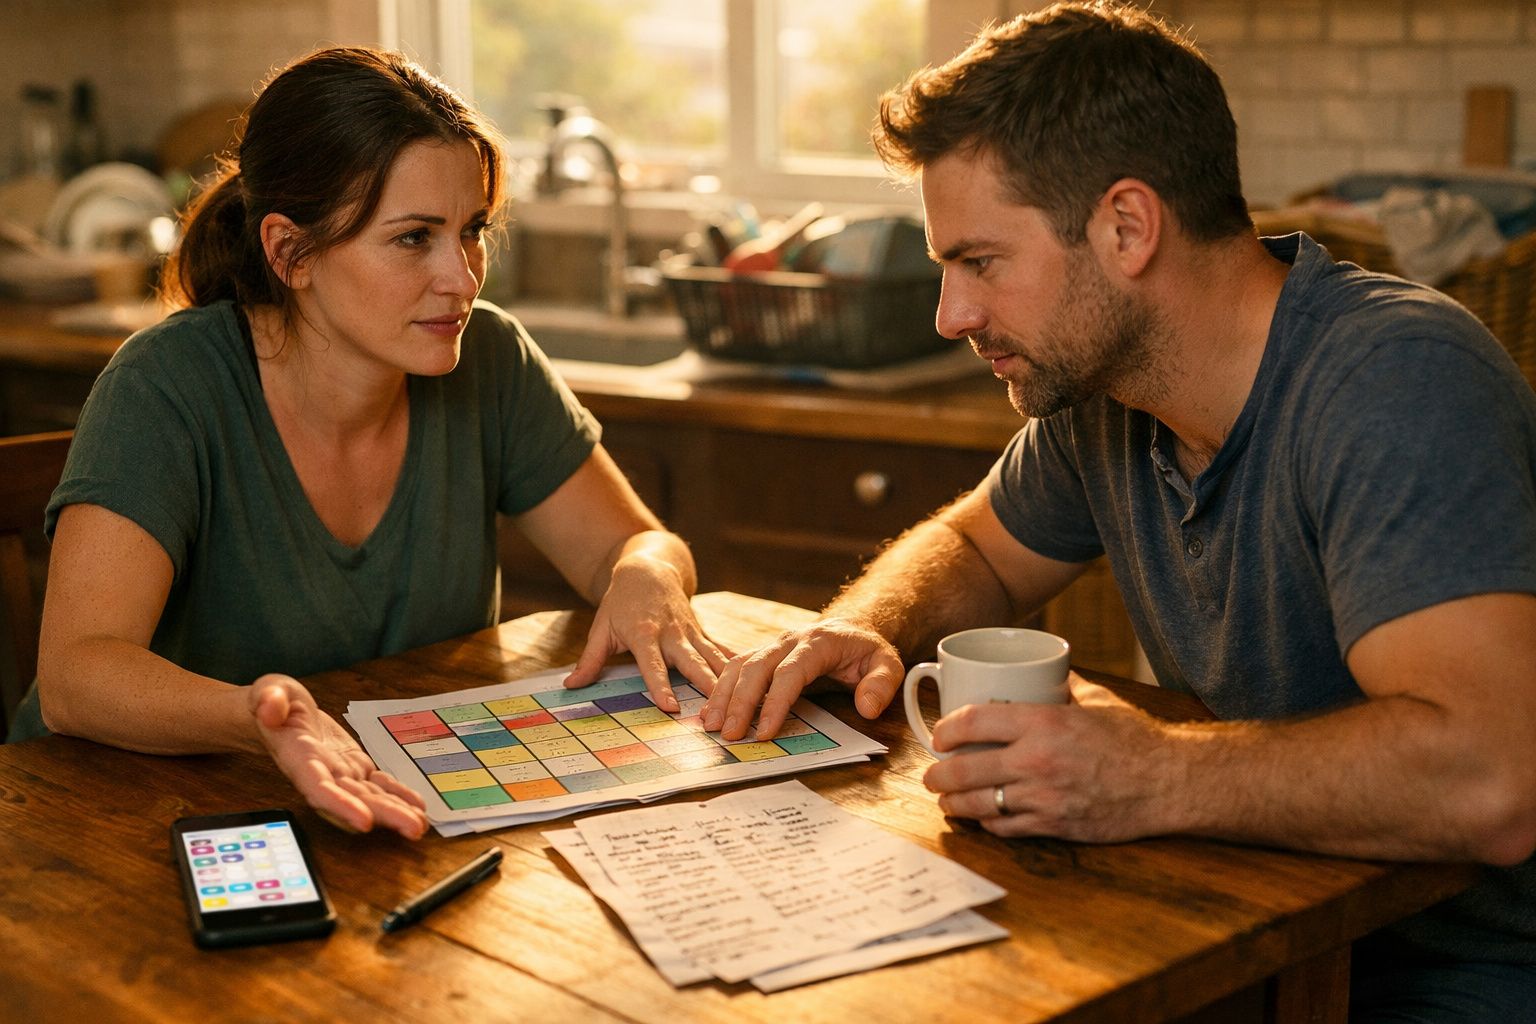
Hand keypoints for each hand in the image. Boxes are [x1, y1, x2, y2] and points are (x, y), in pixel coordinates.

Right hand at [249, 675, 428, 838]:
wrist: (281, 710)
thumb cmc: (273, 701)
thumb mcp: (267, 691)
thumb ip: (268, 699)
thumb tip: (270, 708)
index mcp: (297, 758)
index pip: (318, 788)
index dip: (341, 806)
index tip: (365, 821)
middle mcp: (320, 774)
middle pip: (353, 801)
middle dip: (384, 816)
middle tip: (414, 828)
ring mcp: (339, 773)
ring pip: (369, 797)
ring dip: (396, 811)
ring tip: (421, 823)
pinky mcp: (354, 767)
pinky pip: (377, 784)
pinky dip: (398, 794)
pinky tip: (417, 805)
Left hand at [563, 554, 729, 711]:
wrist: (648, 569)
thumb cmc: (621, 602)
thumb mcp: (601, 627)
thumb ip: (589, 659)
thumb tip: (570, 686)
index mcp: (644, 634)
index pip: (653, 666)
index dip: (661, 687)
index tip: (671, 708)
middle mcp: (672, 633)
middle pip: (692, 662)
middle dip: (706, 686)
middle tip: (718, 712)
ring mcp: (690, 632)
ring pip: (713, 657)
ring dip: (727, 680)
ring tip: (742, 702)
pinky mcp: (701, 632)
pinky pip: (721, 649)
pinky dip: (736, 663)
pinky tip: (755, 678)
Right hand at [701, 618, 903, 740]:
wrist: (853, 627)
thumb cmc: (867, 650)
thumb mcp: (889, 664)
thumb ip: (881, 685)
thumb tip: (867, 708)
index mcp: (817, 642)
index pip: (790, 671)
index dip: (775, 701)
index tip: (765, 731)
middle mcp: (789, 640)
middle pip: (757, 666)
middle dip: (740, 701)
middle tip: (730, 734)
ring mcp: (773, 645)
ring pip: (740, 664)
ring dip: (722, 694)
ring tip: (711, 725)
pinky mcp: (764, 654)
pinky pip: (736, 666)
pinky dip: (720, 687)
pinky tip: (712, 709)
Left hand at [923, 676, 1169, 841]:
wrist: (1170, 783)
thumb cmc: (1136, 738)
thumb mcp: (1096, 700)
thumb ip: (1063, 685)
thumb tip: (1044, 670)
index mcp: (1043, 723)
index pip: (974, 722)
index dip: (946, 728)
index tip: (939, 733)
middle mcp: (1037, 761)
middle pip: (965, 769)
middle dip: (939, 774)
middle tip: (931, 774)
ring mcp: (1044, 797)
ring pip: (980, 804)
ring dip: (955, 804)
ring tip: (946, 800)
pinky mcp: (1055, 825)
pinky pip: (1007, 827)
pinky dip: (989, 823)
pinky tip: (982, 818)